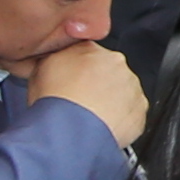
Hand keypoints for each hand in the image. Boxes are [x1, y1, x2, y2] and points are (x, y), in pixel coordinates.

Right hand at [30, 40, 150, 148]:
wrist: (70, 129)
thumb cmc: (54, 102)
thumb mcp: (40, 70)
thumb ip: (55, 59)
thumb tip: (56, 62)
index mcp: (90, 49)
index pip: (88, 53)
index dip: (79, 71)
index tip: (74, 83)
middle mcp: (115, 63)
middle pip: (109, 71)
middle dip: (98, 86)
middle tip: (82, 103)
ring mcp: (131, 86)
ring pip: (123, 92)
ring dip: (112, 102)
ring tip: (91, 118)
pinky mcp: (139, 109)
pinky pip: (132, 113)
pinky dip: (121, 121)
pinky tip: (103, 128)